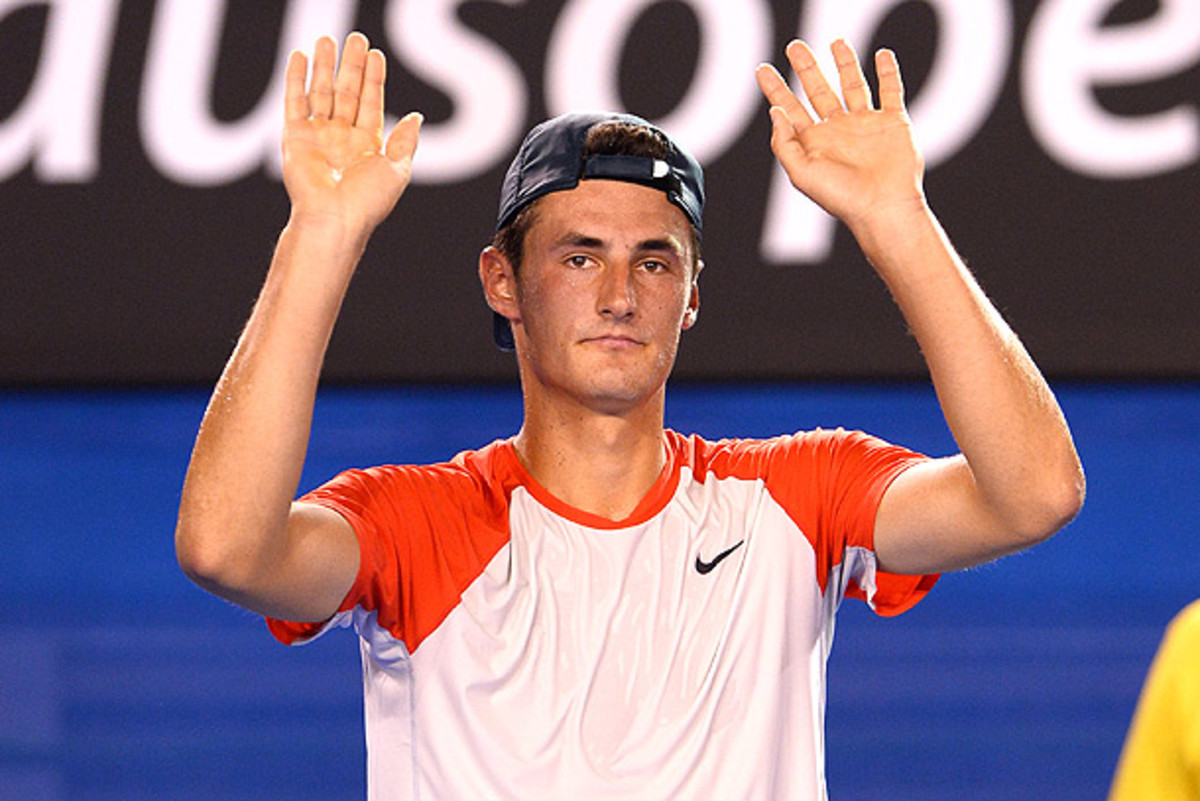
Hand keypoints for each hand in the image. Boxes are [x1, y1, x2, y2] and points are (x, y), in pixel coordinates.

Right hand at [282, 32, 421, 237]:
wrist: (334, 219)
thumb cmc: (367, 202)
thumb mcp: (397, 169)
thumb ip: (405, 141)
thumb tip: (417, 117)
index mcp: (367, 144)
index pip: (370, 102)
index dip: (373, 78)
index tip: (376, 54)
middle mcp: (341, 137)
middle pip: (347, 92)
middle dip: (351, 65)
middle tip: (355, 38)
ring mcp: (318, 136)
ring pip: (321, 92)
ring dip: (324, 66)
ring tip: (326, 40)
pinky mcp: (294, 138)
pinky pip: (294, 102)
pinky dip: (296, 79)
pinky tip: (299, 57)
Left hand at [756, 40, 925, 234]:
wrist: (883, 208)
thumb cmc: (841, 198)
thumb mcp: (801, 173)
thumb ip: (784, 143)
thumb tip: (775, 111)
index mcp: (814, 142)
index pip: (790, 108)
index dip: (775, 89)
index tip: (761, 69)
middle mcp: (838, 130)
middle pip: (818, 90)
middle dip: (805, 68)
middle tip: (794, 46)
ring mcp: (866, 124)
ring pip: (853, 84)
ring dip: (844, 62)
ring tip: (836, 41)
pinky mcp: (893, 122)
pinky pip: (891, 90)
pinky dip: (888, 72)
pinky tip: (882, 54)